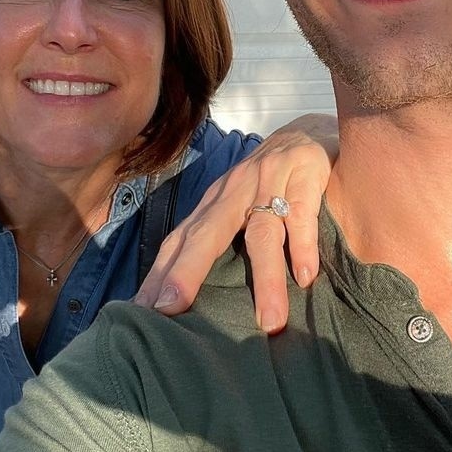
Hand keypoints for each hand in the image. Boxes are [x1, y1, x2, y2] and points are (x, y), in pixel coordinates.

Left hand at [133, 114, 337, 332]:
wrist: (309, 129)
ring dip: (266, 278)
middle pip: (207, 234)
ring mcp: (270, 182)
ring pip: (263, 234)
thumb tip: (192, 299)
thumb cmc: (268, 179)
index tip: (142, 311)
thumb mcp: (238, 203)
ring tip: (269, 322)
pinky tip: (304, 277)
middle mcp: (236, 191)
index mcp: (215, 203)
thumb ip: (220, 240)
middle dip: (186, 271)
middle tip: (171, 310)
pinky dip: (302, 246)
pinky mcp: (305, 176)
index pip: (181, 239)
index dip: (161, 273)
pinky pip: (302, 215)